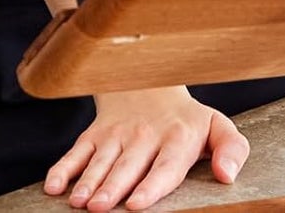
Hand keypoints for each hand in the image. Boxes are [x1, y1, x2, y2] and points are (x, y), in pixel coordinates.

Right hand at [43, 85, 247, 210]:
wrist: (150, 84)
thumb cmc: (186, 122)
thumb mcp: (216, 127)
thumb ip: (232, 149)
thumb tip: (227, 175)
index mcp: (178, 138)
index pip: (166, 165)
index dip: (151, 185)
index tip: (137, 205)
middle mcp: (146, 135)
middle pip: (128, 166)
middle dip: (113, 188)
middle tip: (100, 208)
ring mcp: (117, 134)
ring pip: (100, 160)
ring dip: (88, 182)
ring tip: (79, 202)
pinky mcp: (95, 134)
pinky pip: (76, 151)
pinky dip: (63, 169)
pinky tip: (53, 187)